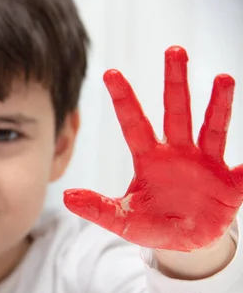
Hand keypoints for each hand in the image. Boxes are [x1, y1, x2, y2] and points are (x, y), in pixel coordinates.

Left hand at [64, 46, 240, 251]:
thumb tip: (65, 198)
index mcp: (149, 158)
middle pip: (176, 112)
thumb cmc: (152, 224)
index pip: (134, 124)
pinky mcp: (230, 182)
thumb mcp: (122, 219)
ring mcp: (206, 164)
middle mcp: (178, 153)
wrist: (184, 242)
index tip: (110, 73)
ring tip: (222, 78)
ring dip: (218, 104)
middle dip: (175, 82)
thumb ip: (97, 208)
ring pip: (212, 128)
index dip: (124, 100)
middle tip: (173, 50)